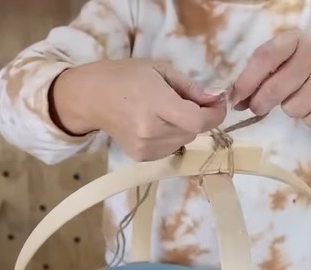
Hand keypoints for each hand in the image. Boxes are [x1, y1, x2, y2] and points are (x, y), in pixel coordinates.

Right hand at [52, 59, 226, 160]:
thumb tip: (216, 97)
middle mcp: (151, 131)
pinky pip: (171, 148)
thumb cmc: (126, 77)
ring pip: (184, 141)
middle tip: (183, 100)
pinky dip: (171, 137)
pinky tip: (155, 124)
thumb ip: (190, 88)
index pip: (198, 121)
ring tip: (164, 111)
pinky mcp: (141, 157)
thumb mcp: (160, 70)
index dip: (215, 115)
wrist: (92, 98)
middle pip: (193, 131)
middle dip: (196, 117)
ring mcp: (146, 148)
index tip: (218, 104)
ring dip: (183, 127)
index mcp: (156, 105)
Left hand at [229, 30, 310, 126]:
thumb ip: (262, 75)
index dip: (246, 80)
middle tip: (259, 106)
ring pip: (292, 108)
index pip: (264, 57)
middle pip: (275, 89)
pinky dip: (310, 118)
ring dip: (291, 109)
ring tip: (302, 98)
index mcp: (295, 40)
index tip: (235, 98)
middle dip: (261, 103)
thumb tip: (235, 99)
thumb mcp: (289, 61)